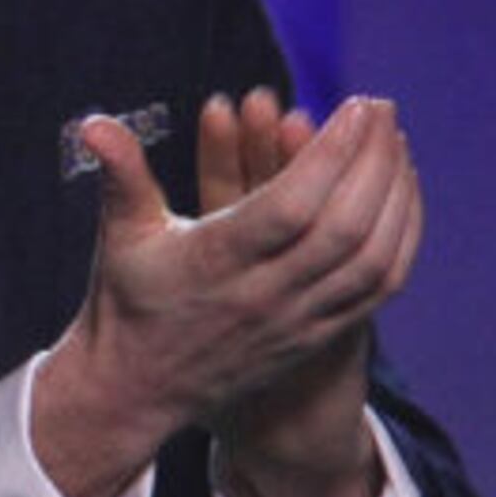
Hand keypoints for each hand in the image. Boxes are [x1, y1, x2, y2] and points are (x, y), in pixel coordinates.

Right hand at [31, 90, 418, 496]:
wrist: (136, 390)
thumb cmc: (127, 300)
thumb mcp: (121, 234)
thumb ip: (120, 174)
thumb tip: (93, 123)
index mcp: (214, 262)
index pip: (291, 205)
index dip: (331, 153)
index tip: (353, 106)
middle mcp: (263, 295)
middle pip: (344, 227)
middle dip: (374, 161)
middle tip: (381, 107)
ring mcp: (296, 320)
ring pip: (373, 258)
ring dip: (396, 195)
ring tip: (395, 143)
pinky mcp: (317, 335)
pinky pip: (380, 287)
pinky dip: (402, 236)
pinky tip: (402, 195)